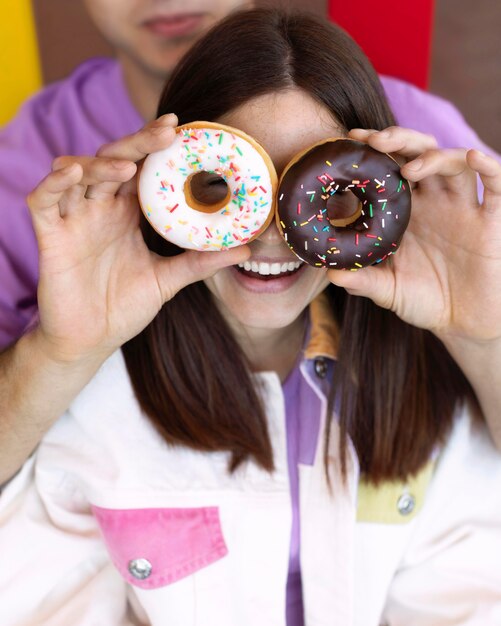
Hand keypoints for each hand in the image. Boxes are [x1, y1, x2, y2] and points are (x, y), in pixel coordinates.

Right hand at [27, 114, 249, 364]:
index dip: (155, 145)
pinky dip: (53, 184)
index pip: (140, 167)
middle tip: (166, 132)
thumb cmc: (124, 306)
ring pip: (79, 174)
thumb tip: (247, 249)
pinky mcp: (50, 236)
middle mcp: (100, 208)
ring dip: (100, 164)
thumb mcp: (168, 279)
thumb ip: (201, 261)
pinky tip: (71, 173)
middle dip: (137, 143)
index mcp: (127, 213)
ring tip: (127, 165)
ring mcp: (73, 219)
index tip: (181, 128)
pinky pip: (43, 201)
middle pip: (113, 161)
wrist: (91, 340)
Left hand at [327, 126, 500, 345]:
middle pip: (419, 153)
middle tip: (374, 141)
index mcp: (406, 211)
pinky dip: (488, 167)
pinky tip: (472, 157)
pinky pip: (495, 185)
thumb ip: (363, 281)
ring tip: (408, 167)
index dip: (373, 151)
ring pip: (453, 163)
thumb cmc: (425, 301)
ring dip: (432, 156)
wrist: (464, 322)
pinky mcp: (491, 221)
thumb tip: (331, 274)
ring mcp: (463, 208)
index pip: (389, 168)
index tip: (350, 141)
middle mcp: (434, 202)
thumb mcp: (389, 290)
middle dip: (399, 140)